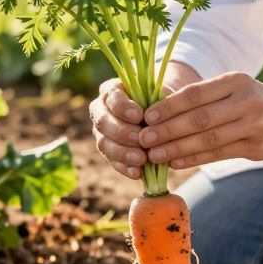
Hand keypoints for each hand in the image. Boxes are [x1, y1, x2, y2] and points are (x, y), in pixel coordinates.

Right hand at [89, 63, 203, 179]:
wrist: (160, 114)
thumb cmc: (160, 100)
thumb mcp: (161, 94)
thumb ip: (157, 100)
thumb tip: (158, 109)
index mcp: (112, 91)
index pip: (111, 97)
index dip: (122, 107)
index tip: (139, 115)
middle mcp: (101, 111)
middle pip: (103, 122)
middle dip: (122, 132)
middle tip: (141, 139)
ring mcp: (102, 132)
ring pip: (104, 143)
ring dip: (122, 153)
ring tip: (141, 159)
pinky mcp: (109, 151)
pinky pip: (112, 161)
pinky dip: (124, 167)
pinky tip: (137, 173)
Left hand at [139, 71, 262, 168]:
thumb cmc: (247, 99)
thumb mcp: (230, 88)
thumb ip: (200, 97)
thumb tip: (156, 111)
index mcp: (235, 81)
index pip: (195, 94)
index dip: (169, 106)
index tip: (146, 116)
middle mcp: (247, 101)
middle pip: (200, 119)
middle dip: (168, 130)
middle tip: (144, 139)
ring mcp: (254, 125)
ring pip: (208, 140)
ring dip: (177, 149)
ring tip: (154, 155)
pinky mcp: (256, 147)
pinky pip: (218, 154)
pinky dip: (194, 158)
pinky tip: (175, 162)